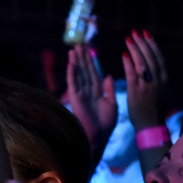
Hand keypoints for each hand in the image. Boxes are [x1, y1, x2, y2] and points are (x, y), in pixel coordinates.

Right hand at [62, 45, 116, 159]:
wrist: (99, 137)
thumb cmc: (106, 124)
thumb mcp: (112, 104)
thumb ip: (109, 89)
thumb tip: (108, 75)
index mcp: (97, 92)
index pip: (93, 73)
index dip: (90, 62)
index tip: (88, 50)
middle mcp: (87, 92)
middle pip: (84, 71)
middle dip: (81, 58)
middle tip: (79, 45)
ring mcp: (81, 95)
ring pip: (78, 75)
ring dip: (75, 62)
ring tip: (73, 50)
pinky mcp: (76, 99)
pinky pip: (73, 84)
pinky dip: (72, 74)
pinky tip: (71, 64)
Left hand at [122, 30, 167, 130]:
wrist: (151, 127)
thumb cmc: (155, 111)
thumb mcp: (162, 93)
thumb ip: (158, 79)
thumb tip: (154, 68)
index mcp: (165, 80)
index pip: (159, 58)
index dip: (152, 45)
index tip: (146, 34)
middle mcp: (158, 81)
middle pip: (151, 57)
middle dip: (143, 43)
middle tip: (136, 32)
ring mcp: (148, 86)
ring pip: (142, 63)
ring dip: (135, 49)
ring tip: (129, 38)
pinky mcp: (137, 92)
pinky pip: (133, 74)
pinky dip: (129, 63)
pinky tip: (124, 54)